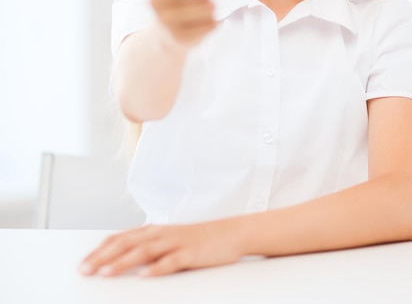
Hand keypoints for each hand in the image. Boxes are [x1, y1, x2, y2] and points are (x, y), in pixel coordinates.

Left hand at [79, 219, 245, 277]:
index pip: (121, 238)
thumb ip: (150, 247)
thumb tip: (124, 259)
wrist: (231, 232)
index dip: (100, 250)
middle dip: (103, 257)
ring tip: (105, 273)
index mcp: (155, 230)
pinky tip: (144, 276)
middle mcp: (162, 233)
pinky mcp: (191, 253)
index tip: (83, 263)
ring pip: (145, 251)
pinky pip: (172, 261)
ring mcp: (176, 242)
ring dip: (123, 262)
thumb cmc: (199, 240)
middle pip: (127, 243)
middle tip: (84, 270)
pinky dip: (157, 268)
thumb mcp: (170, 241)